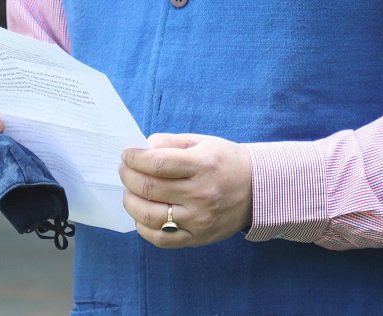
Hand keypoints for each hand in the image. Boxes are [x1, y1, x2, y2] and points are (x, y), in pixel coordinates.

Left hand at [119, 133, 252, 247]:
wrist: (258, 190)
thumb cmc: (226, 162)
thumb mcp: (203, 143)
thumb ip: (170, 143)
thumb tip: (140, 148)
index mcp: (202, 165)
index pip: (156, 163)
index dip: (134, 158)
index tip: (127, 154)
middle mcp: (201, 194)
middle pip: (149, 188)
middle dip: (128, 176)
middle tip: (124, 170)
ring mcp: (199, 220)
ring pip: (149, 215)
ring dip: (130, 201)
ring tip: (129, 191)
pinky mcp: (198, 239)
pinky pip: (161, 239)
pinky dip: (143, 227)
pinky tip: (141, 215)